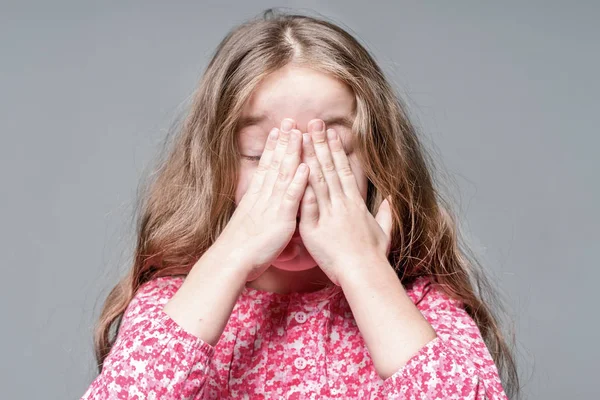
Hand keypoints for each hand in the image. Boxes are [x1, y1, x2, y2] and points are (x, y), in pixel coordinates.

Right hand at [215, 119, 307, 280]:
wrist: (232, 261)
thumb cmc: (240, 249)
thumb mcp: (248, 223)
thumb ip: (256, 211)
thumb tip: (259, 205)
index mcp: (256, 197)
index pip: (266, 166)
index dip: (272, 147)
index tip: (277, 130)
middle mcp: (263, 196)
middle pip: (274, 163)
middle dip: (282, 141)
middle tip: (289, 120)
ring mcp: (272, 205)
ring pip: (283, 174)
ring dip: (292, 153)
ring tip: (299, 133)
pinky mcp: (281, 218)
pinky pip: (291, 197)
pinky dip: (298, 181)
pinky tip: (305, 165)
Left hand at [299, 120, 392, 285]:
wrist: (365, 273)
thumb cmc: (374, 256)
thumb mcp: (384, 232)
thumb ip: (386, 214)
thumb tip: (390, 200)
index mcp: (356, 204)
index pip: (344, 170)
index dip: (336, 151)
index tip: (331, 133)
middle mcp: (343, 204)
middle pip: (330, 169)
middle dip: (321, 144)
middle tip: (314, 123)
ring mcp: (329, 214)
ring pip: (318, 180)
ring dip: (310, 157)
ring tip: (302, 137)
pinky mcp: (316, 228)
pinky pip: (307, 204)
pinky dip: (302, 187)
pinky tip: (295, 170)